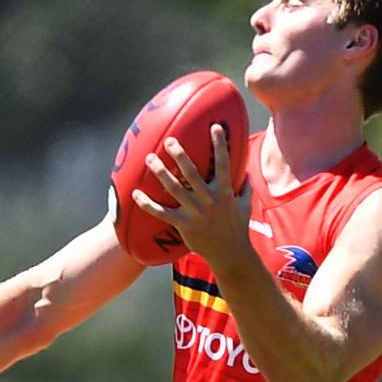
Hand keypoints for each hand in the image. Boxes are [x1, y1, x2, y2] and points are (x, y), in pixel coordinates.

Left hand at [132, 124, 250, 263]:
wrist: (230, 255)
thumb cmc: (238, 228)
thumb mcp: (246, 205)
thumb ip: (244, 186)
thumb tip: (245, 170)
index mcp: (225, 192)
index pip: (223, 164)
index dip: (220, 145)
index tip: (215, 127)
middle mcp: (209, 200)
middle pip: (192, 173)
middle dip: (180, 155)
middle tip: (170, 140)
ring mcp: (195, 213)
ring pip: (174, 188)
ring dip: (161, 172)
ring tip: (150, 158)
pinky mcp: (183, 225)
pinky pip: (161, 212)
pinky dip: (147, 204)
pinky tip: (136, 193)